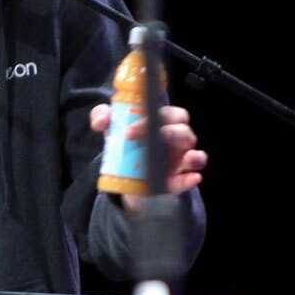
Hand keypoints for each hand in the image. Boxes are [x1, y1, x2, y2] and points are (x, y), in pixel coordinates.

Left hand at [89, 104, 207, 206]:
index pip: (167, 115)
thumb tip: (99, 121)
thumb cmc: (126, 141)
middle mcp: (176, 139)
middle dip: (170, 134)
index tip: (127, 132)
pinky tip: (193, 178)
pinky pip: (189, 178)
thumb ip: (103, 117)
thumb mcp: (112, 128)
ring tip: (188, 158)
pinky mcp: (177, 180)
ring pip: (195, 154)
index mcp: (163, 122)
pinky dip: (191, 179)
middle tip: (151, 146)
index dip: (151, 120)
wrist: (126, 173)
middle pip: (184, 131)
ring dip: (194, 156)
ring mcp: (180, 160)